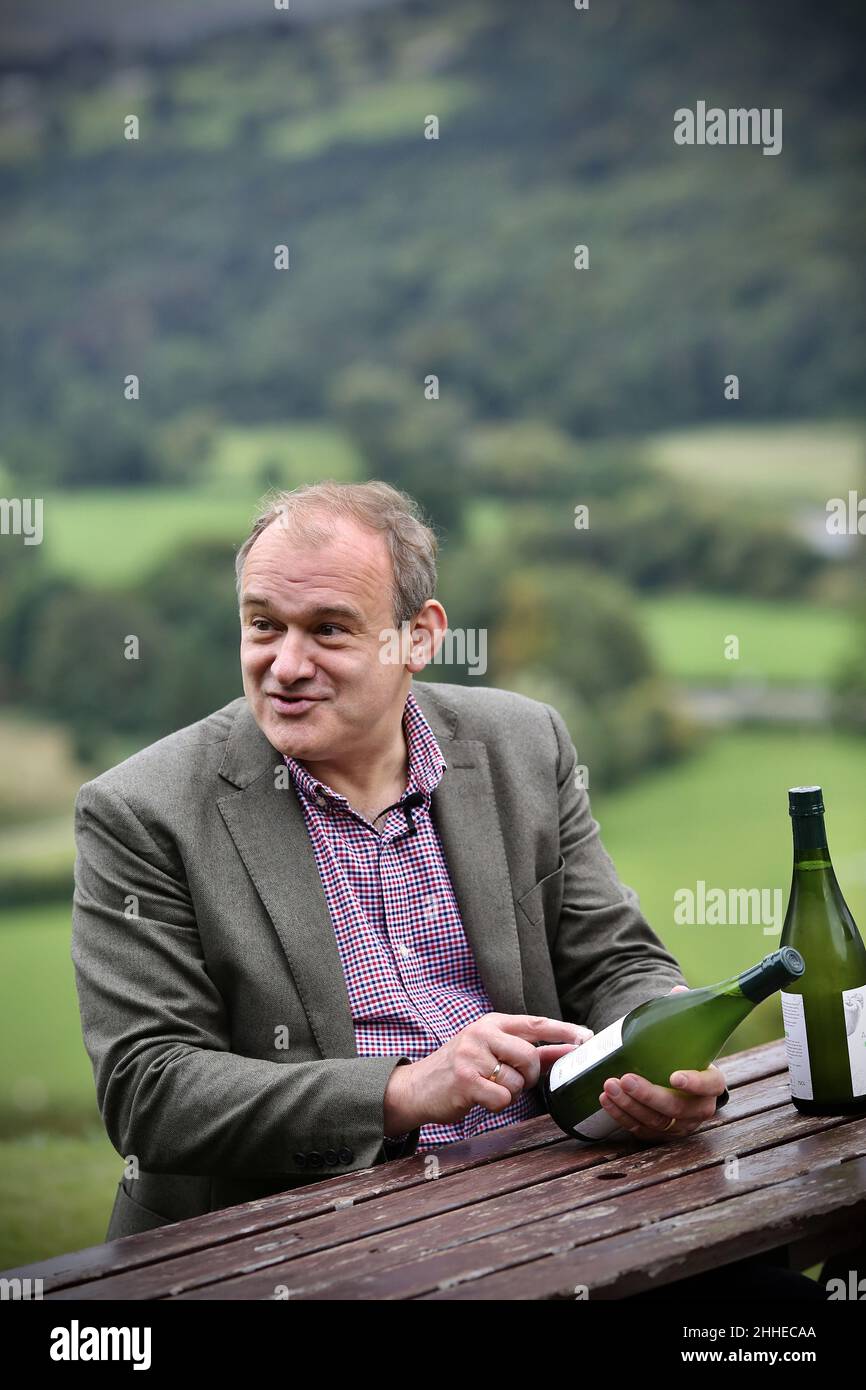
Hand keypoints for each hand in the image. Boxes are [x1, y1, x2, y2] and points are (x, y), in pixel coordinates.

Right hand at [384, 1012, 593, 1133]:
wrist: (417, 1087)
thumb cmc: (462, 1069)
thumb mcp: (492, 1052)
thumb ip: (530, 1052)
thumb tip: (568, 1050)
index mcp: (492, 1022)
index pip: (536, 1023)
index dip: (564, 1031)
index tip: (586, 1037)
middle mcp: (482, 1033)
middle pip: (530, 1056)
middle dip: (529, 1076)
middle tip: (513, 1080)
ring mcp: (472, 1055)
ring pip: (517, 1081)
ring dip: (509, 1092)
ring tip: (488, 1087)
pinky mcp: (465, 1079)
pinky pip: (502, 1099)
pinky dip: (496, 1105)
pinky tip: (479, 1097)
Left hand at [596, 985, 726, 1142]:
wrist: (673, 1077)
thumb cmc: (681, 1053)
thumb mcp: (685, 1033)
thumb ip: (682, 1012)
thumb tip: (677, 990)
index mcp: (711, 1083)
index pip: (710, 1086)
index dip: (695, 1083)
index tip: (674, 1076)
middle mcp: (698, 1109)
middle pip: (677, 1109)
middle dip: (649, 1095)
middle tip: (625, 1078)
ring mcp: (679, 1125)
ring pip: (656, 1122)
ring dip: (630, 1105)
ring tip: (608, 1086)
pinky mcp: (658, 1134)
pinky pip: (640, 1130)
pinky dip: (621, 1116)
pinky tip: (605, 1100)